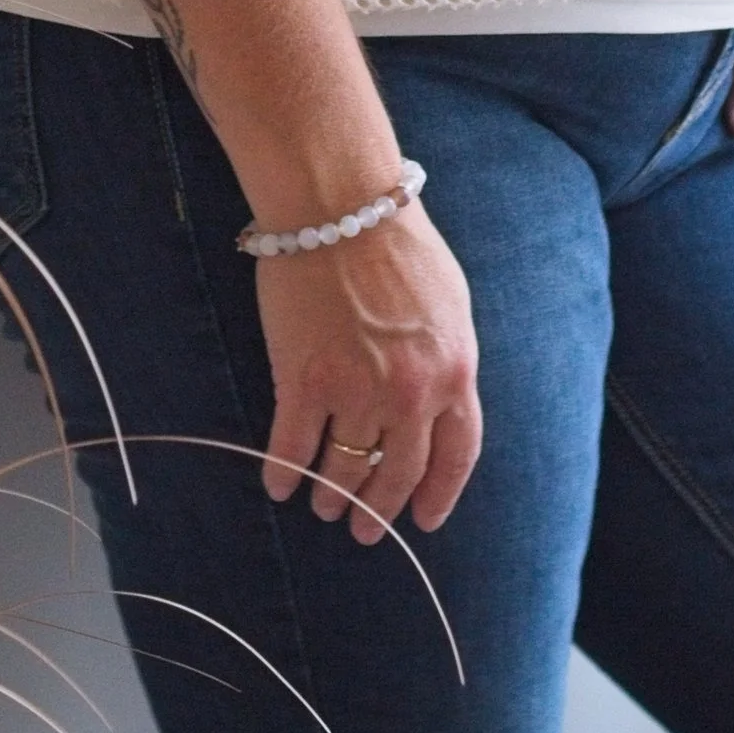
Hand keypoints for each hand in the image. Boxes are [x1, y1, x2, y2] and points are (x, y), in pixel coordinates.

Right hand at [254, 203, 482, 545]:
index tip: (424, 519)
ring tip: (322, 505)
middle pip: (397, 473)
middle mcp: (410, 394)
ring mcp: (356, 391)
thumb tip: (436, 400)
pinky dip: (283, 473)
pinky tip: (278, 484)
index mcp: (454, 372)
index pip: (456, 456)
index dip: (438, 495)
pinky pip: (292, 446)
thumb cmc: (395, 241)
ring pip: (344, 468)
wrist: (339, 204)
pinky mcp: (303, 381)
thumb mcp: (448, 304)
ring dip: (332, 494)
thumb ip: (446, 358)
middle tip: (364, 528)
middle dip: (380, 509)